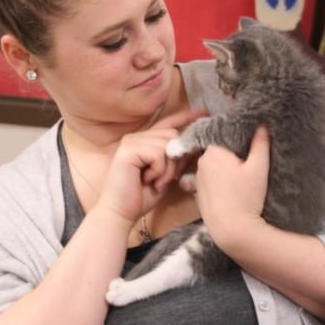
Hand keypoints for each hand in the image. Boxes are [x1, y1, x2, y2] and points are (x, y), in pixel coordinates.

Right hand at [96, 108, 206, 223]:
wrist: (120, 213)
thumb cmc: (141, 197)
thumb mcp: (165, 175)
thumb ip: (176, 159)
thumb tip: (194, 146)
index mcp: (144, 141)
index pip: (167, 124)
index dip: (185, 117)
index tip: (203, 112)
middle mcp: (136, 137)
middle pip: (172, 134)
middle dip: (176, 160)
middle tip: (165, 179)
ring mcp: (131, 141)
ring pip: (167, 144)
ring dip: (167, 168)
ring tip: (156, 182)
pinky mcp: (128, 149)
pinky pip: (158, 153)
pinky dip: (159, 170)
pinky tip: (148, 180)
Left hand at [195, 125, 269, 246]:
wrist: (231, 230)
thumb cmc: (246, 197)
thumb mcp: (259, 167)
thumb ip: (260, 143)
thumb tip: (262, 124)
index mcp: (213, 151)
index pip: (226, 136)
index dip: (240, 141)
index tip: (251, 150)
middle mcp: (201, 162)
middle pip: (220, 151)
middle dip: (233, 155)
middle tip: (249, 166)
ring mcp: (197, 179)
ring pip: (214, 166)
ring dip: (225, 169)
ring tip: (241, 181)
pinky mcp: (198, 193)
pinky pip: (210, 181)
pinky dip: (219, 182)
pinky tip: (232, 192)